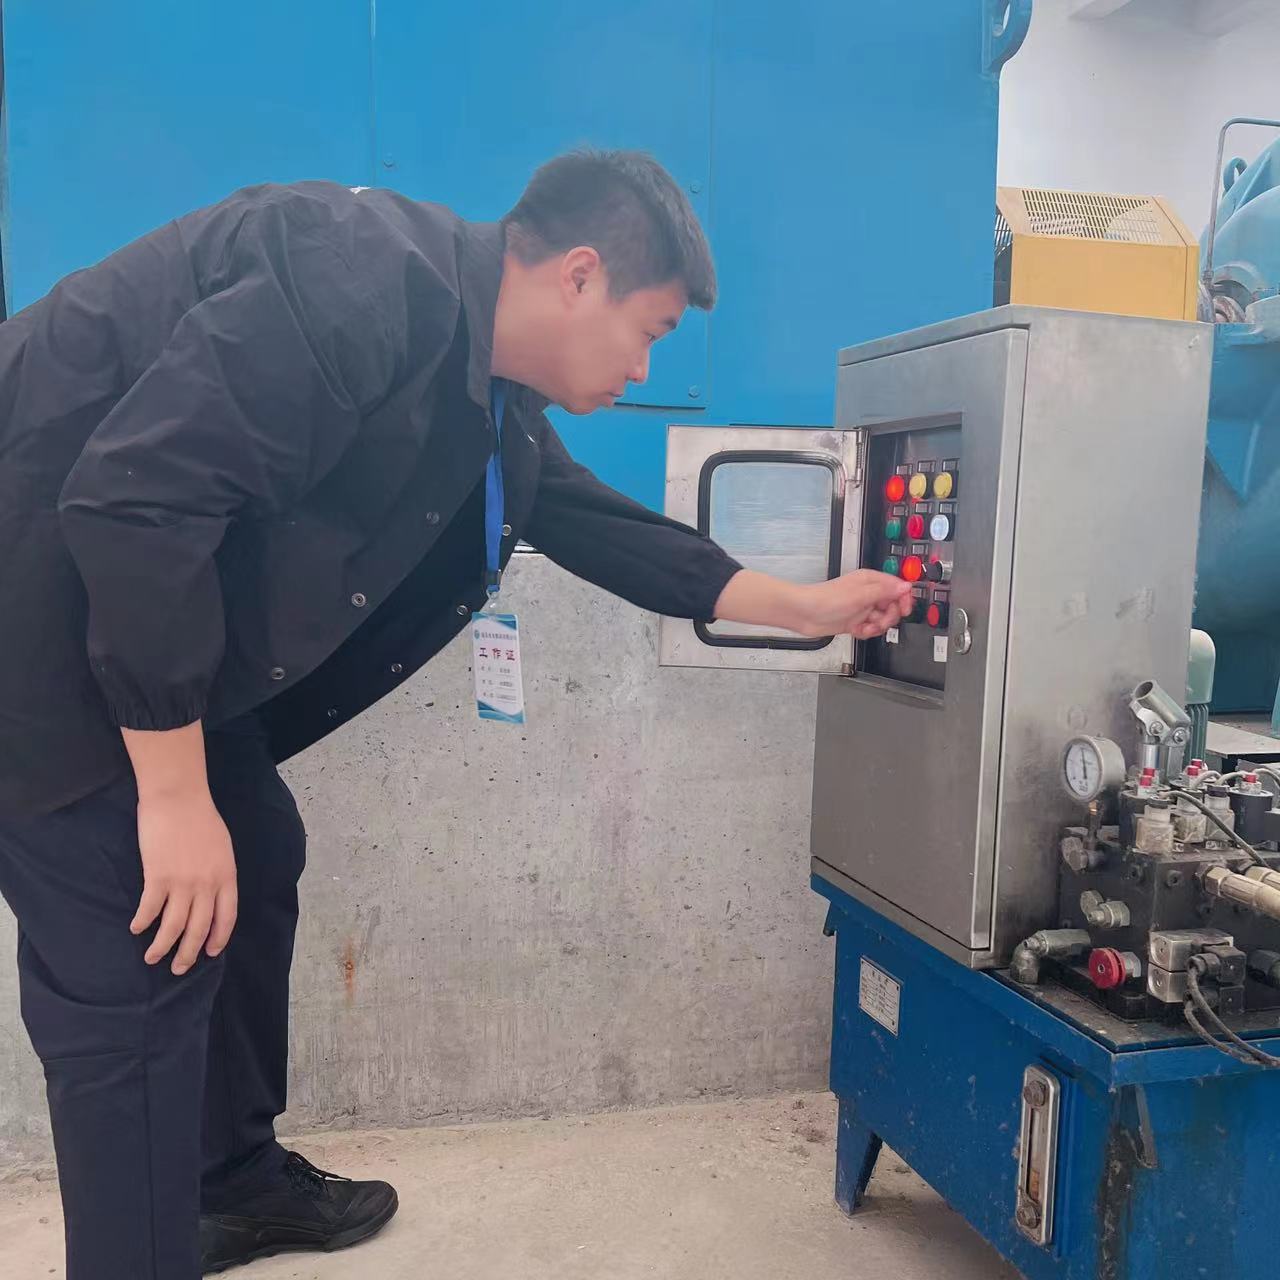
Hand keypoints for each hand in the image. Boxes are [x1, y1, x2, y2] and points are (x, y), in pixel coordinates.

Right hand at [130, 790, 237, 974]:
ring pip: (173, 926)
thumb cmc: (200, 818)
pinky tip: (137, 928)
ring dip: (162, 946)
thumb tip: (211, 893)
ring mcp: (183, 882)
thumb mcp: (221, 847)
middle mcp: (207, 885)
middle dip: (188, 953)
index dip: (217, 938)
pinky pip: (150, 909)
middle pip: (199, 929)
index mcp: (226, 877)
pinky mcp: (158, 876)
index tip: (210, 953)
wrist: (179, 798)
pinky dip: (143, 922)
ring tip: (153, 958)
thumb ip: (217, 872)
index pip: (226, 918)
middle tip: (179, 969)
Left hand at [792, 570, 913, 638]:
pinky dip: (866, 632)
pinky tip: (858, 631)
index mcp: (870, 581)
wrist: (805, 614)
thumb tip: (905, 586)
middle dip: (889, 617)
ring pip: (882, 620)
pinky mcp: (854, 621)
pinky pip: (870, 629)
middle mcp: (867, 593)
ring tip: (865, 627)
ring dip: (877, 627)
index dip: (904, 599)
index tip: (905, 610)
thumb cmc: (826, 599)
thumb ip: (885, 591)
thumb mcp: (860, 595)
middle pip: (892, 606)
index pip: (897, 588)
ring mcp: (861, 608)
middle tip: (880, 621)